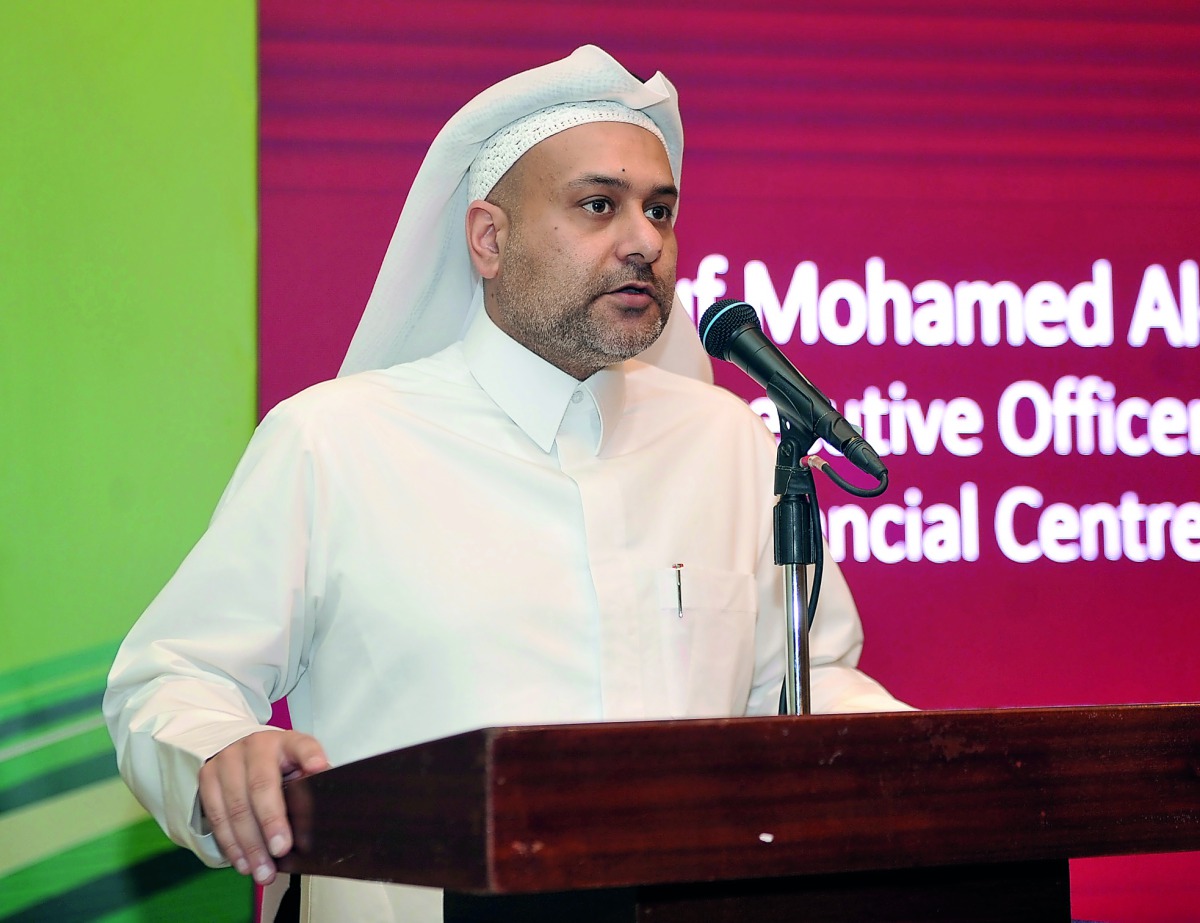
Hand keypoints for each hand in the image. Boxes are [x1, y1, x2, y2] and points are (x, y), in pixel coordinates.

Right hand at [198, 729, 328, 884]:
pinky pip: (216, 816)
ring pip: (235, 806)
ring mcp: (228, 760)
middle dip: (270, 822)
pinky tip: (242, 862)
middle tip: (281, 850)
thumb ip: (311, 784)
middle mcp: (256, 746)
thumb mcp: (299, 766)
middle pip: (261, 785)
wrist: (240, 751)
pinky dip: (230, 844)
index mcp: (287, 741)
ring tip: (262, 870)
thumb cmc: (277, 765)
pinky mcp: (207, 777)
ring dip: (249, 844)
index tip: (318, 767)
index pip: (302, 745)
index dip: (310, 756)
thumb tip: (327, 811)